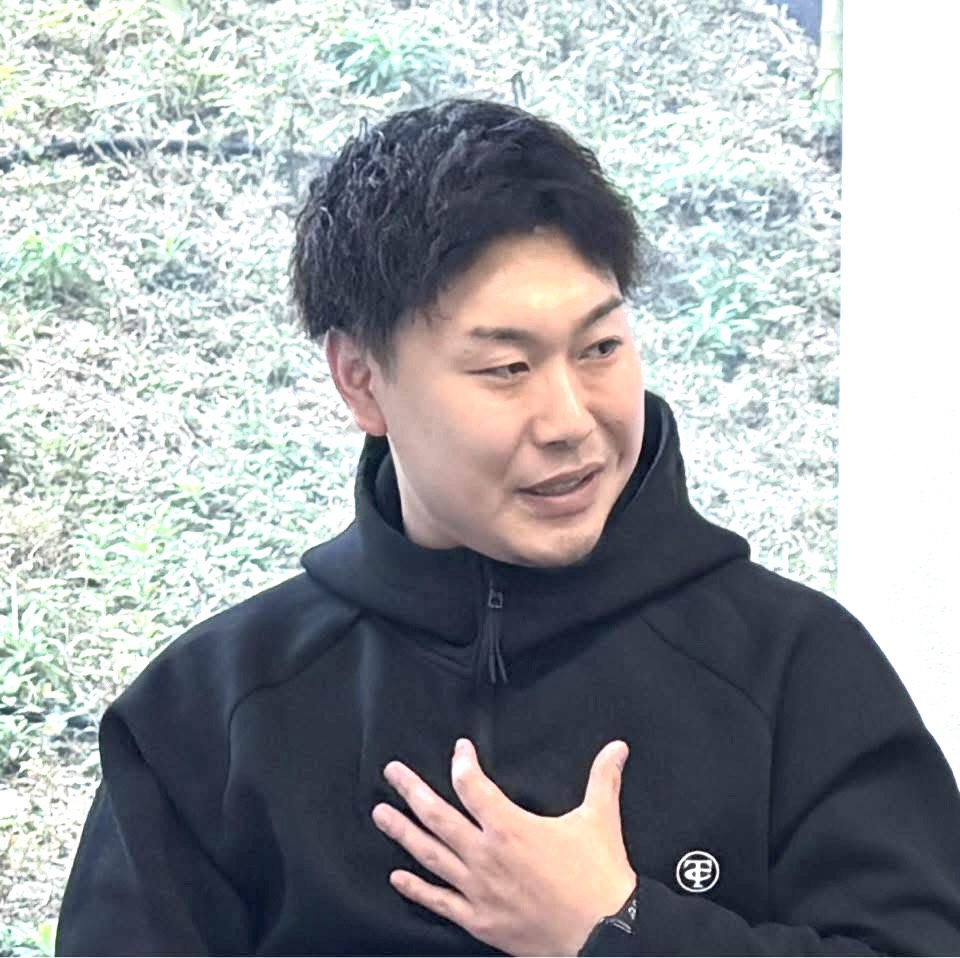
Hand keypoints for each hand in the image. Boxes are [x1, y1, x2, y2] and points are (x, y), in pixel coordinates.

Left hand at [371, 738, 635, 956]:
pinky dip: (417, 889)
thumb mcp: (600, 819)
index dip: (462, 762)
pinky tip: (397, 877)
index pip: (471, 785)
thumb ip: (603, 778)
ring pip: (430, 856)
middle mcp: (486, 856)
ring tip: (381, 814)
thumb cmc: (600, 877)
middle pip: (438, 816)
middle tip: (392, 772)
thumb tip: (617, 747)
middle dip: (411, 791)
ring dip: (402, 833)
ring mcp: (478, 890)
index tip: (460, 750)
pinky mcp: (480, 920)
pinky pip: (440, 902)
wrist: (606, 937)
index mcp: (510, 827)